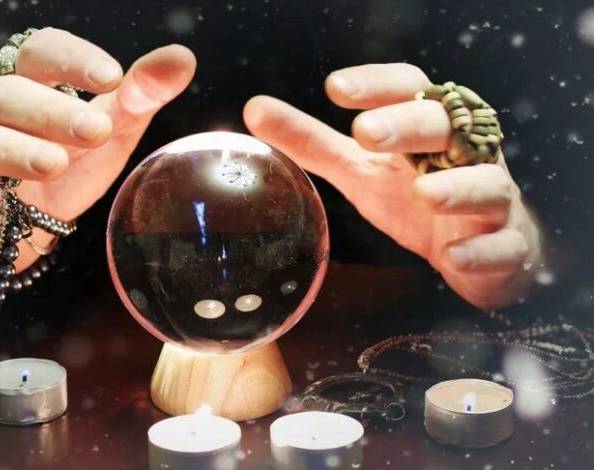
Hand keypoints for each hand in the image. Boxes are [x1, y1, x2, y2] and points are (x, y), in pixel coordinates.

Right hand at [0, 28, 195, 270]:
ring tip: (55, 163)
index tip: (111, 77)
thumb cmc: (73, 161)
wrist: (39, 223)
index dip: (71, 59)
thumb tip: (182, 58)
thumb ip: (142, 95)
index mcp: (28, 82)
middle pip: (8, 93)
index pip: (38, 51)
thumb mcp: (113, 128)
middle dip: (53, 111)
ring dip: (16, 149)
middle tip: (96, 130)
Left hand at [243, 63, 543, 308]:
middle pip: (448, 127)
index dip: (378, 85)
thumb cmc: (418, 196)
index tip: (335, 89)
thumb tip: (255, 110)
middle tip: (366, 133)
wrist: (484, 249)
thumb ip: (314, 142)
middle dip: (410, 126)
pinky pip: (503, 246)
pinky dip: (481, 251)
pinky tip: (453, 257)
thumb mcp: (361, 169)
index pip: (411, 89)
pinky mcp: (505, 247)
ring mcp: (490, 202)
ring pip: (487, 184)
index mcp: (426, 129)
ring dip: (458, 187)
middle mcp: (464, 155)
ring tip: (425, 193)